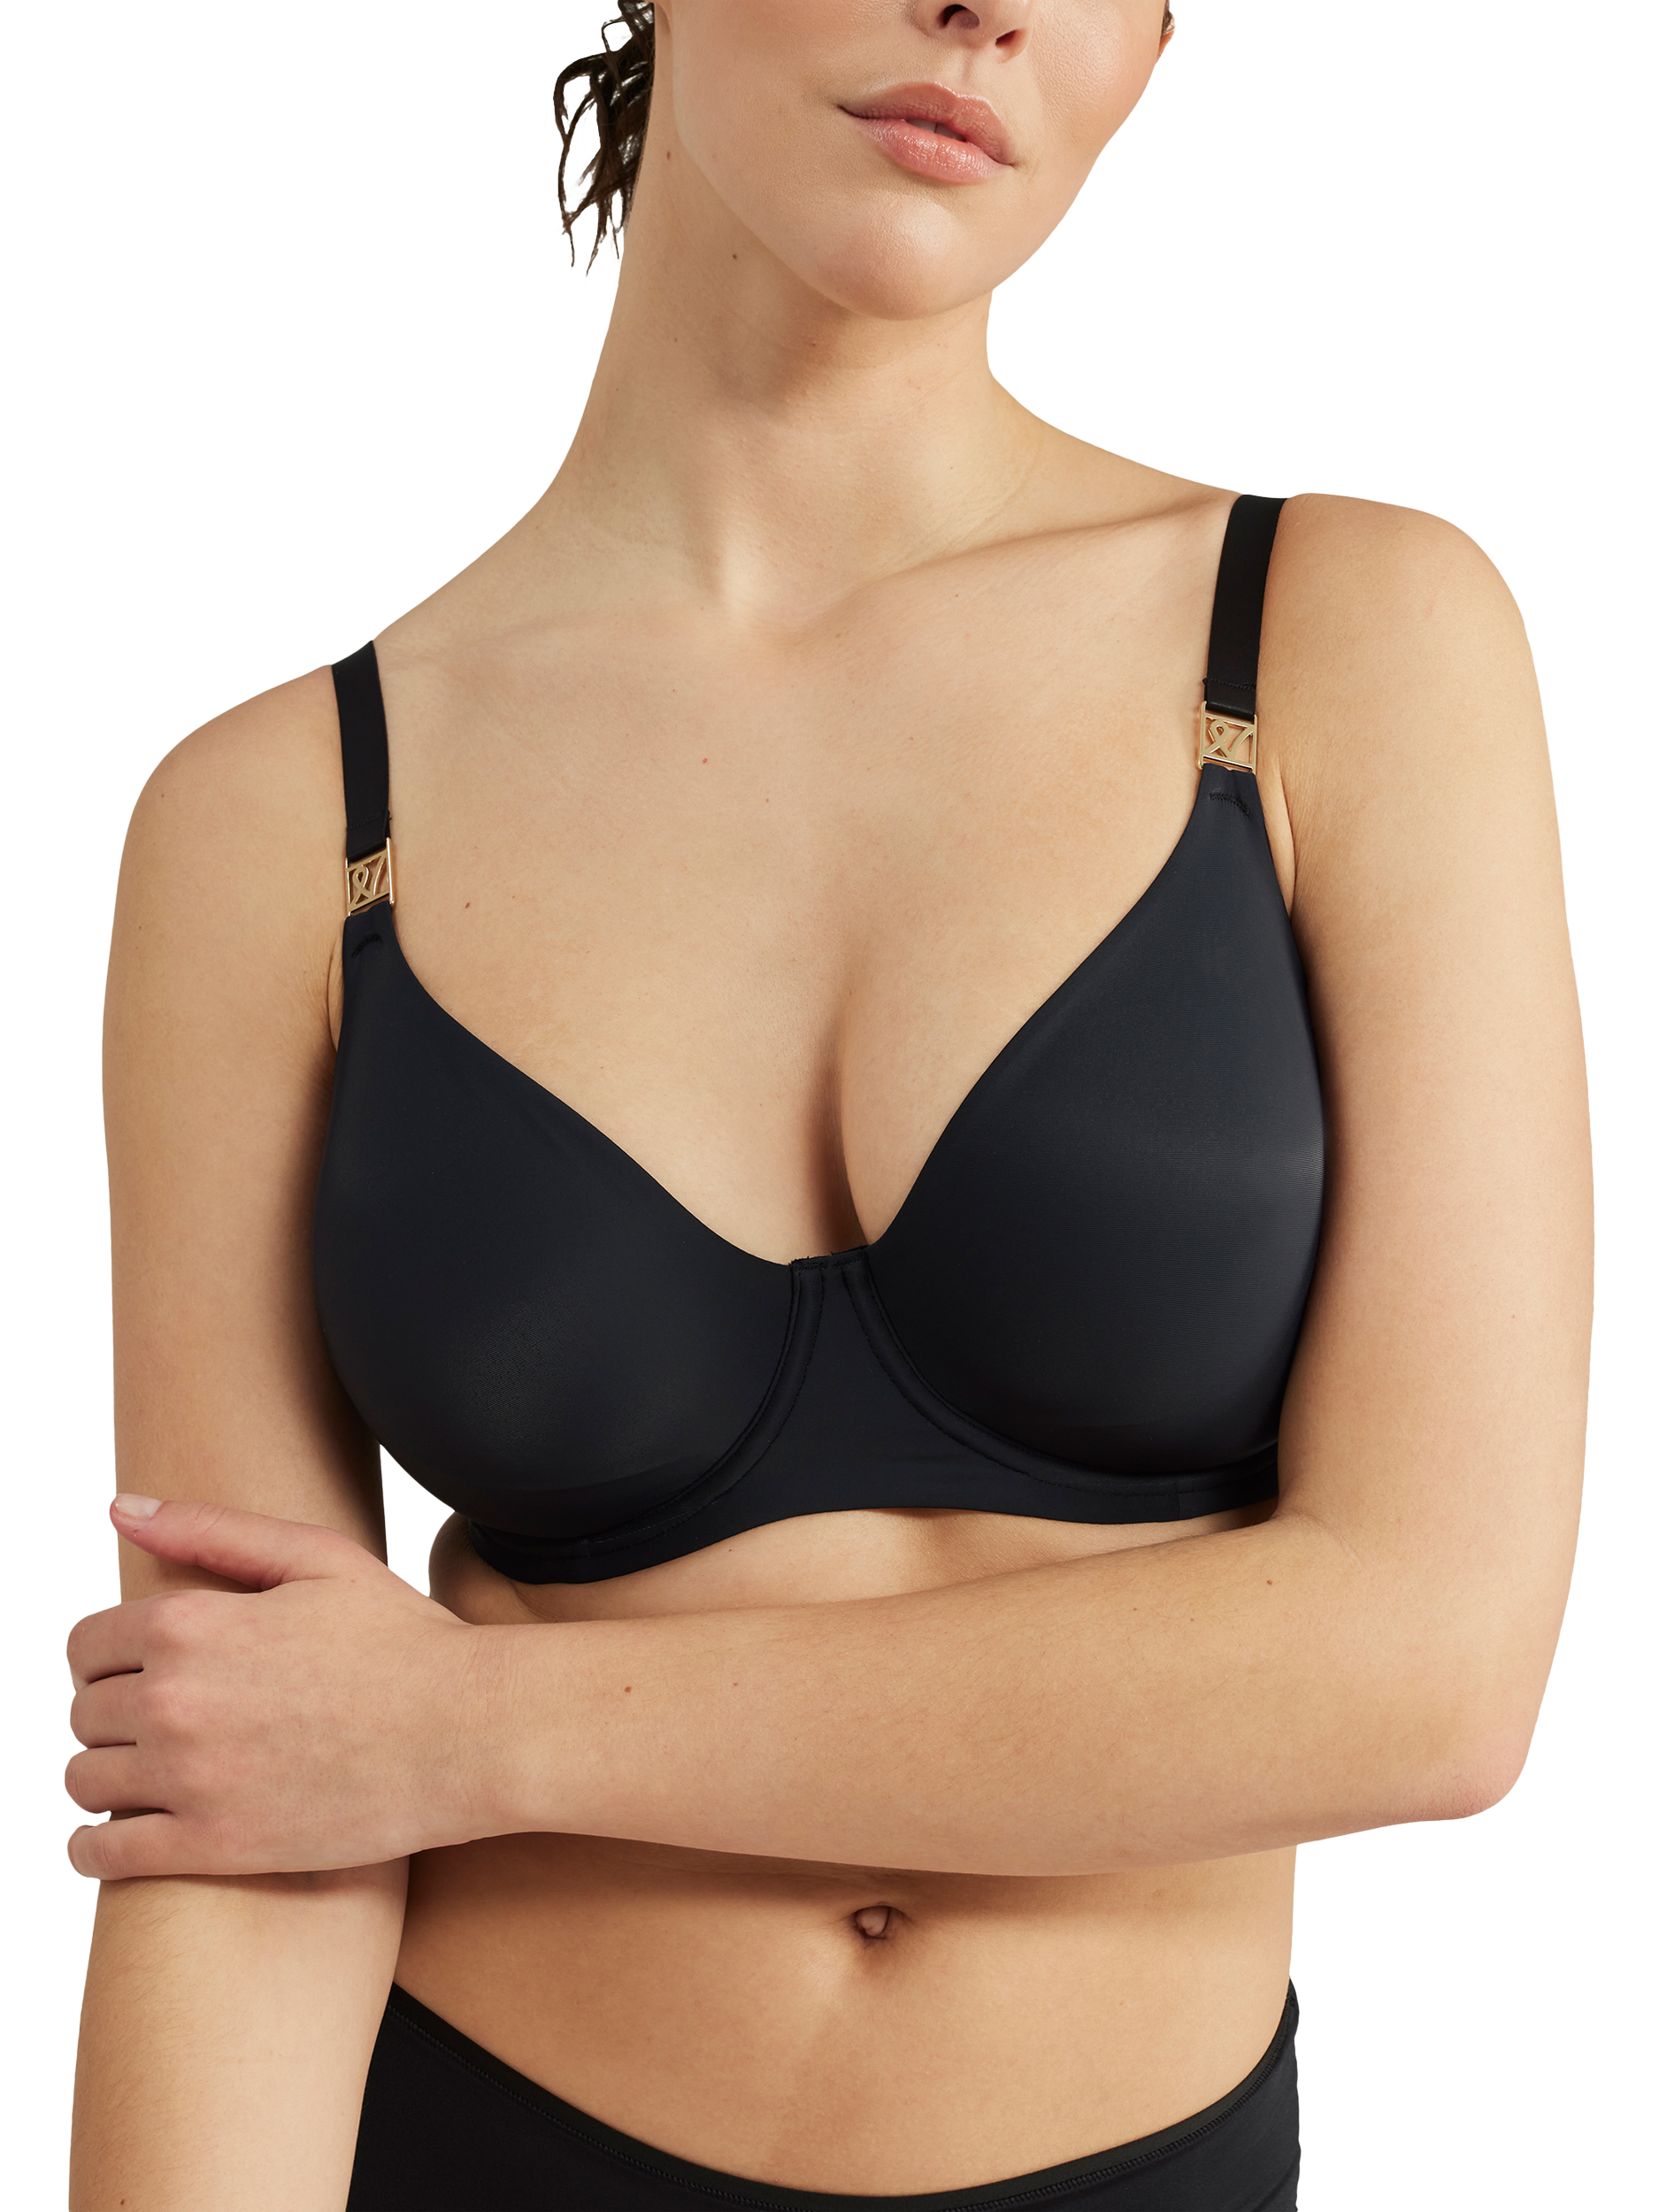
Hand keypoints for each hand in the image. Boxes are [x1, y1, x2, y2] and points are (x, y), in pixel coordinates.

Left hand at [65, 1498, 512, 1880]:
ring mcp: (189, 1777)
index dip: (112, 1657)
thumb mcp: (316, 1558)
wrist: (469, 1730)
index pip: (86, 1644)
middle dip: (115, 1714)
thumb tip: (123, 1507)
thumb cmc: (405, 1641)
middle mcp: (175, 1698)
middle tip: (165, 1721)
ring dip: (107, 1777)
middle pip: (84, 1713)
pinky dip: (96, 1849)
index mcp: (191, 1622)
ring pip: (83, 1781)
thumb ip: (211, 1529)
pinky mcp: (212, 1846)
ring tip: (153, 1775)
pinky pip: (104, 1855)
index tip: (141, 1671)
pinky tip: (122, 1836)